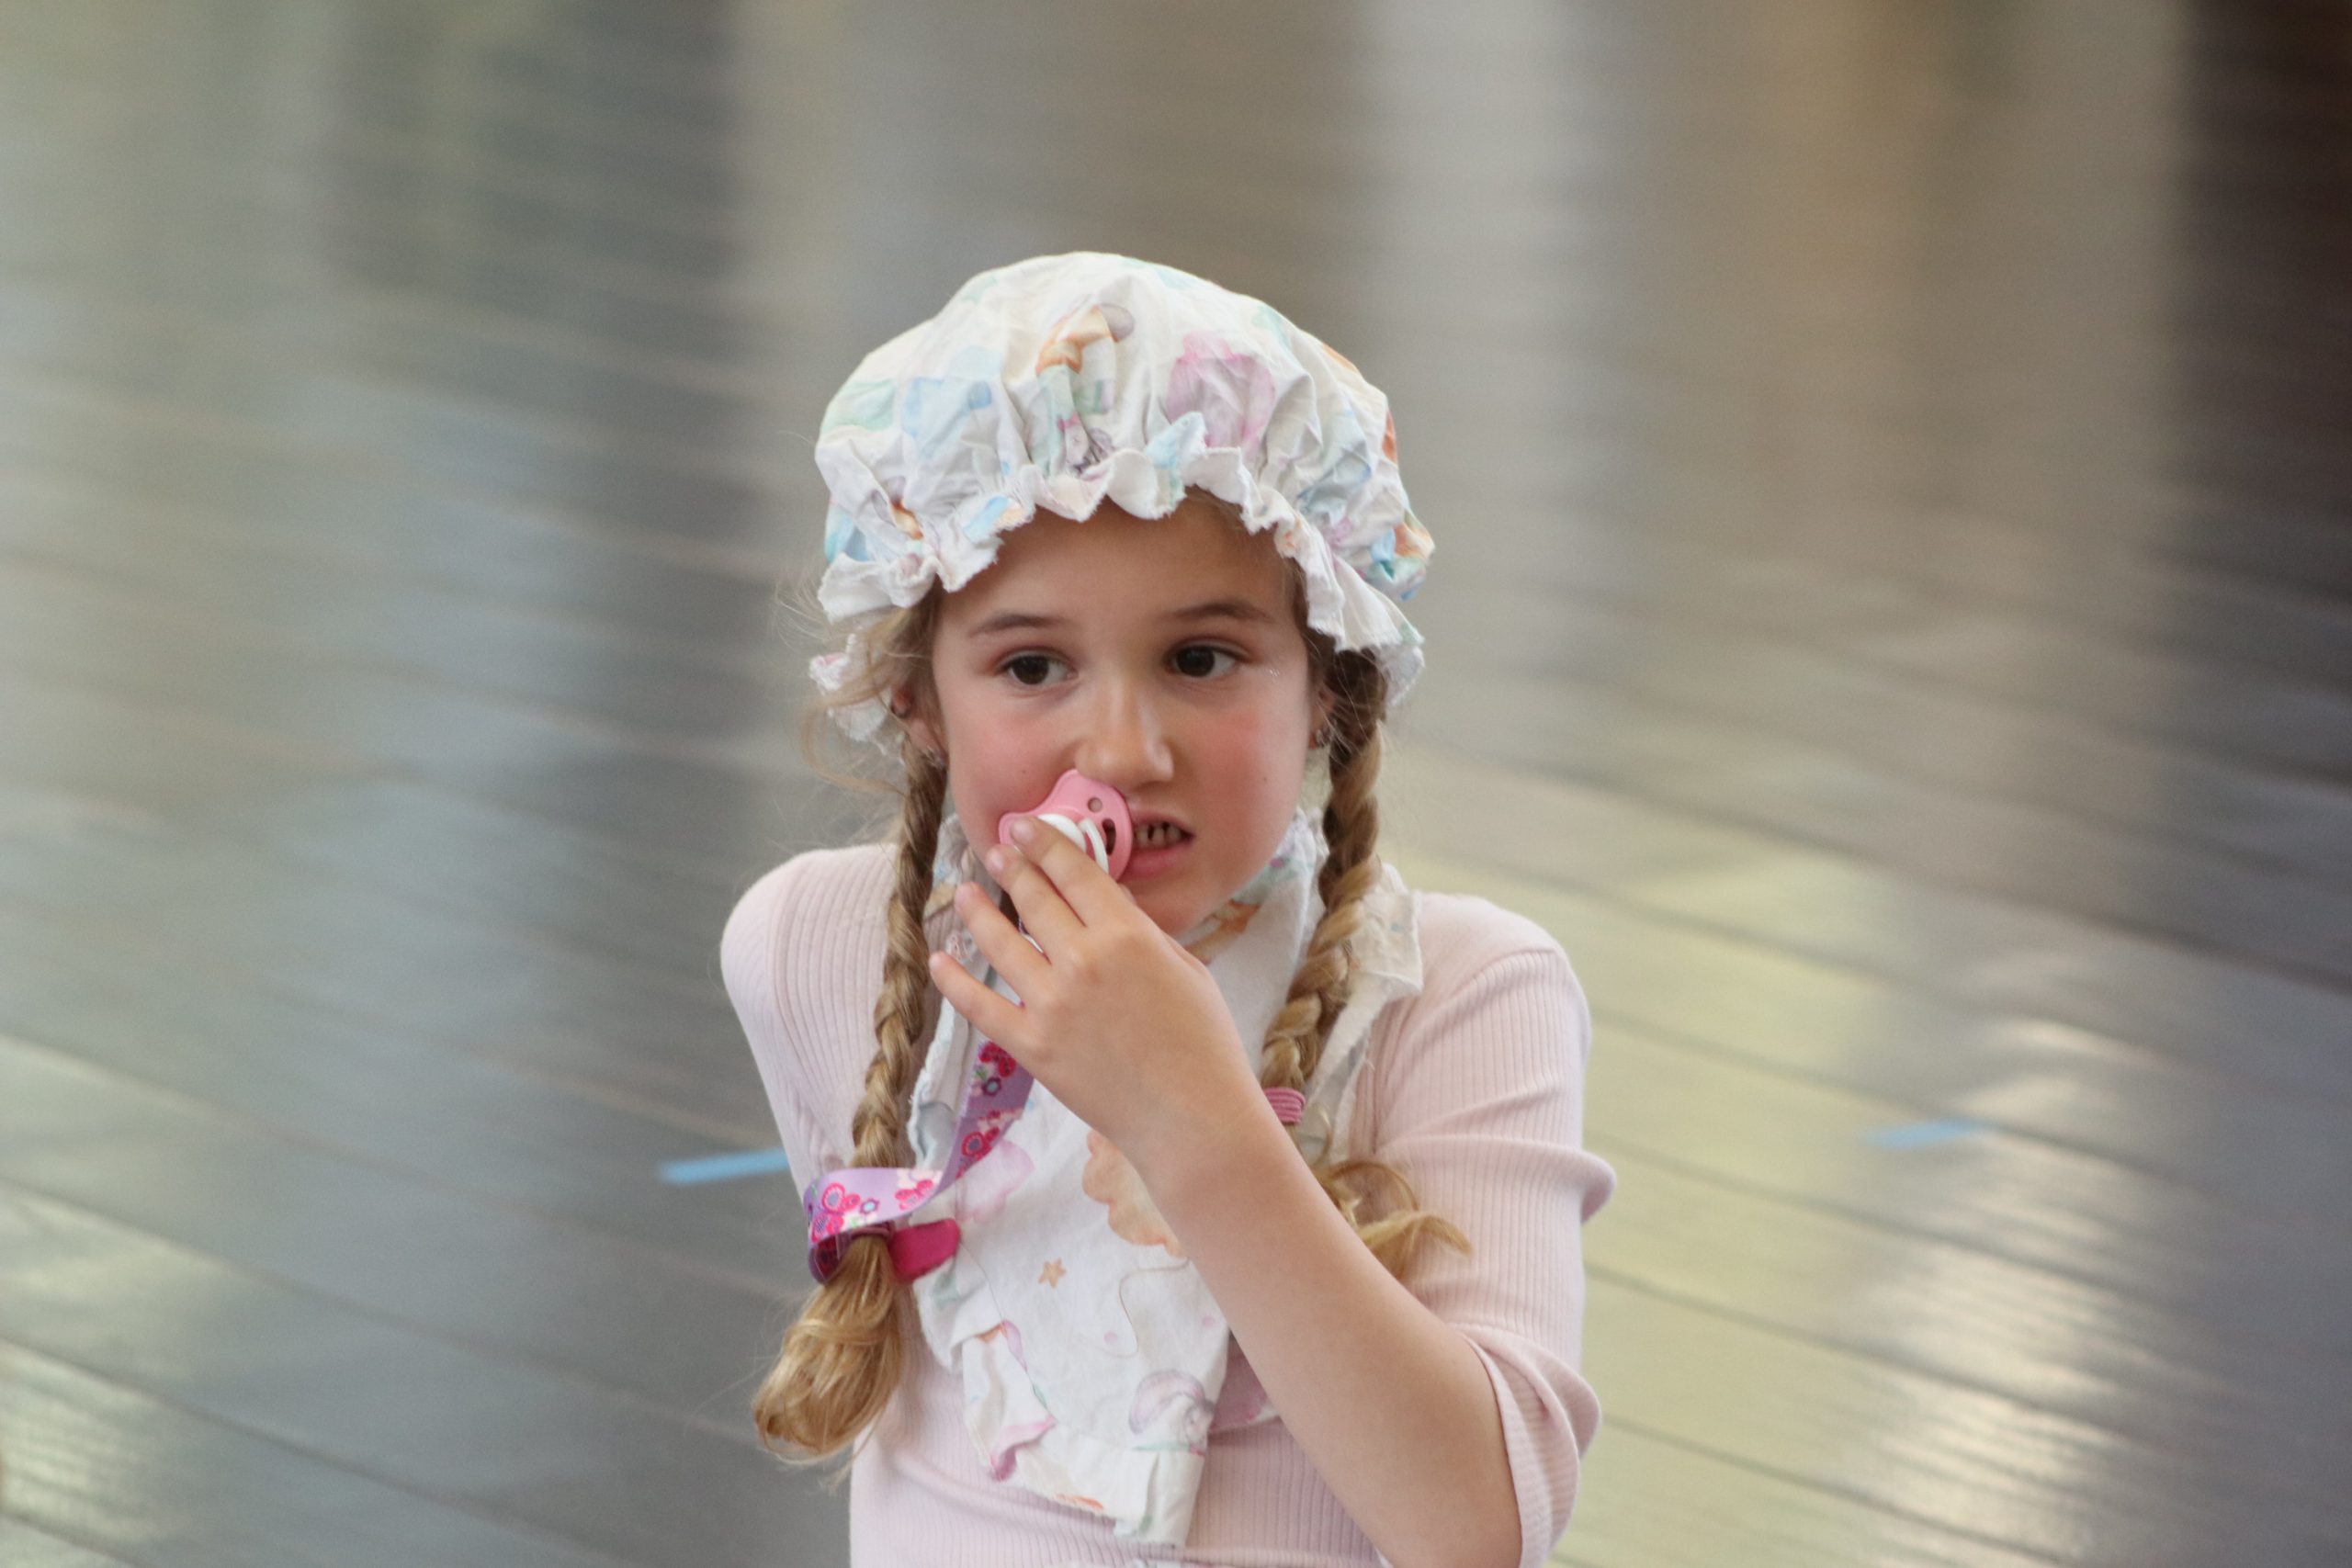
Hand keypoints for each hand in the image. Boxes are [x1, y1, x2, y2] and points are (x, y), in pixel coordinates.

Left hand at [926, 816, 1267, 1176]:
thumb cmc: (1204, 1043)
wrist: (1191, 1117)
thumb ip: (1143, 931)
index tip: (1025, 827)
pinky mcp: (1032, 1048)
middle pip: (1035, 900)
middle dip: (1012, 868)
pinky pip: (982, 1007)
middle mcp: (1082, 962)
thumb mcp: (1186, 968)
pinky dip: (956, 983)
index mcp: (1126, 936)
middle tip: (996, 851)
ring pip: (1000, 944)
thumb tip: (1108, 901)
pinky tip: (941, 961)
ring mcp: (1052, 1006)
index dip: (1046, 844)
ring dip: (977, 912)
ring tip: (963, 890)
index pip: (1076, 873)